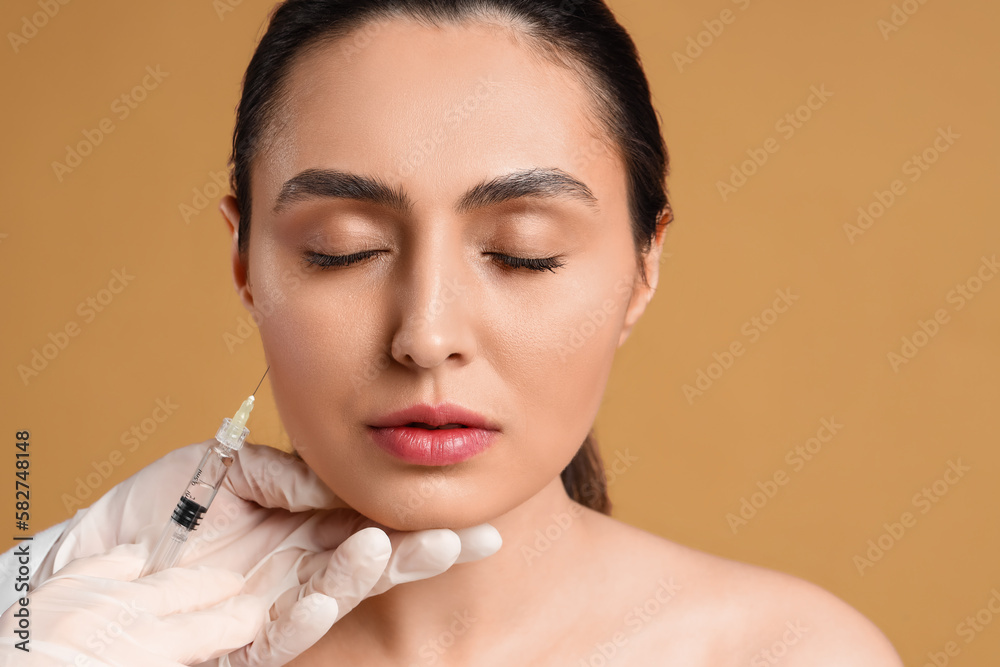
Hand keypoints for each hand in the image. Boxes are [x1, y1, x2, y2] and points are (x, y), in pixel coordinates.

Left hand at [30, 439, 501, 665]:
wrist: (90, 562)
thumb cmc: (154, 511)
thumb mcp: (221, 466)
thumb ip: (283, 471)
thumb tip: (338, 481)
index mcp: (300, 523)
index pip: (369, 517)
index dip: (414, 514)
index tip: (461, 509)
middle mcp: (298, 565)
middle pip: (374, 559)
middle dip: (425, 551)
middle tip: (475, 538)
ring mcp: (274, 604)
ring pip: (338, 593)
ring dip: (371, 573)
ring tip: (399, 548)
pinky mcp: (242, 639)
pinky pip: (283, 632)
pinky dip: (310, 614)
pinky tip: (329, 595)